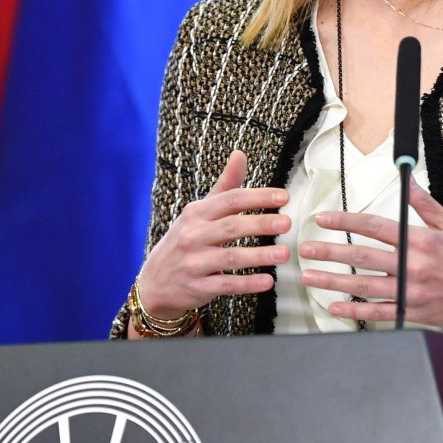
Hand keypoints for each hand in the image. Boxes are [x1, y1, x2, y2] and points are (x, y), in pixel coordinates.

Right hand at [136, 150, 288, 320]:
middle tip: (287, 223)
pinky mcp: (198, 287)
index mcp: (197, 213)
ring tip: (284, 253)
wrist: (155, 282)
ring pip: (231, 257)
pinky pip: (226, 285)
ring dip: (259, 255)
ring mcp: (194, 262)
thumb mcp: (199, 212)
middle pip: (231, 226)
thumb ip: (224, 186)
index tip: (283, 197)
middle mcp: (194, 235)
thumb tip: (240, 154)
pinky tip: (268, 281)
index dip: (258, 197)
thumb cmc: (185, 241)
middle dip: (260, 224)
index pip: (230, 200)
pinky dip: (247, 283)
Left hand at [298, 182, 442, 330]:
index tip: (323, 219)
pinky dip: (354, 312)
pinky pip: (378, 313)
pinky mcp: (414, 313)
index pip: (374, 226)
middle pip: (362, 256)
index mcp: (420, 240)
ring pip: (363, 286)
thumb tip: (406, 181)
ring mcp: (412, 292)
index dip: (345, 221)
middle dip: (329, 251)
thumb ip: (424, 205)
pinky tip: (334, 308)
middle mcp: (413, 266)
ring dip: (333, 281)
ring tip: (309, 277)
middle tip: (305, 248)